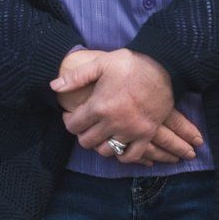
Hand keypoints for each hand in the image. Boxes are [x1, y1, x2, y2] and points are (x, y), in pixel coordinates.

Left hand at [51, 49, 177, 158]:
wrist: (165, 66)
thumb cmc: (131, 63)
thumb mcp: (101, 63)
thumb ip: (76, 77)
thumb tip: (53, 86)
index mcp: (99, 106)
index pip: (73, 126)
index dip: (68, 121)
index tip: (70, 115)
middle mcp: (113, 123)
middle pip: (87, 142)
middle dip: (82, 133)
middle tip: (86, 124)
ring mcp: (131, 131)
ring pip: (106, 151)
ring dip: (100, 144)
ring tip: (101, 133)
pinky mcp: (146, 134)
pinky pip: (131, 156)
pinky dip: (122, 155)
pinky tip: (119, 146)